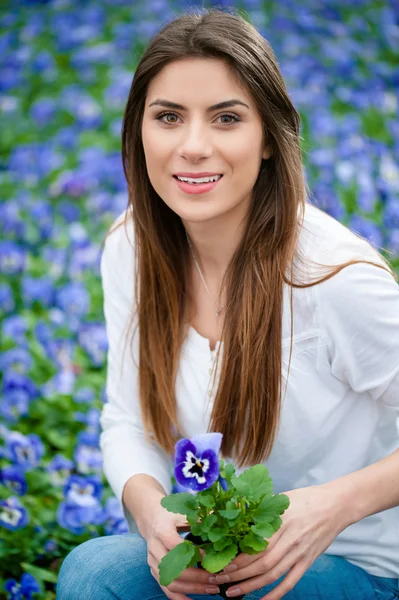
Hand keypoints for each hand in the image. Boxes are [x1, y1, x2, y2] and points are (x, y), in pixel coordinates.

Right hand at [144, 504, 219, 599]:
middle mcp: (155, 548)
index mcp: (162, 531)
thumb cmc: (170, 515)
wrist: (151, 519)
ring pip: (171, 582)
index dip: (193, 554)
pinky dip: (179, 597)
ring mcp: (153, 562)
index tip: (209, 557)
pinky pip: (166, 589)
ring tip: (212, 589)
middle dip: (197, 577)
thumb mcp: (183, 512)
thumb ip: (200, 518)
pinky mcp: (154, 572)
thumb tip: (222, 521)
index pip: (176, 546)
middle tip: (216, 579)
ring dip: (192, 589)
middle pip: (175, 569)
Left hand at [213, 485, 348, 599]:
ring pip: (272, 575)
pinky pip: (290, 582)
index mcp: (280, 521)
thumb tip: (240, 520)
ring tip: (234, 593)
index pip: (255, 545)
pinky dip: (276, 595)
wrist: (336, 505)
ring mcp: (299, 552)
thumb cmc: (307, 498)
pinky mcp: (308, 561)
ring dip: (251, 586)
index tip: (222, 563)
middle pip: (261, 563)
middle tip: (221, 580)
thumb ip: (264, 511)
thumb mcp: (283, 499)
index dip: (238, 558)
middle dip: (238, 574)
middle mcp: (289, 539)